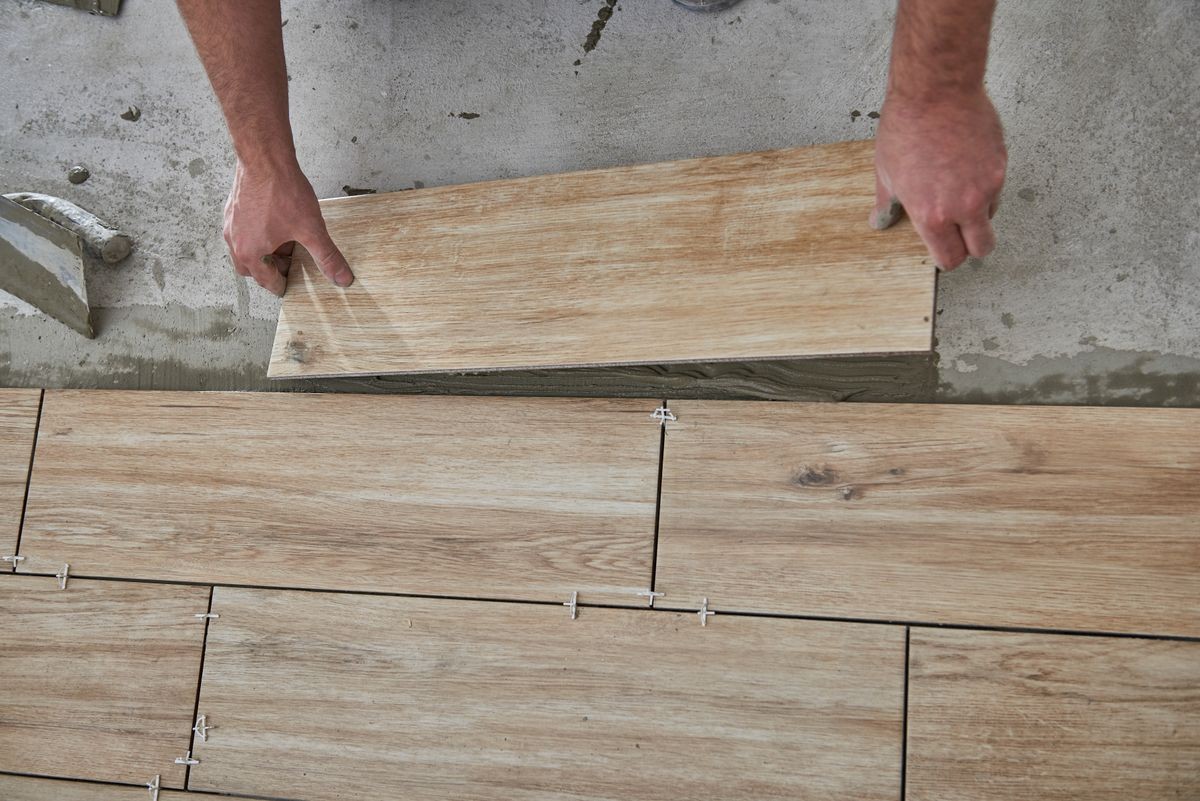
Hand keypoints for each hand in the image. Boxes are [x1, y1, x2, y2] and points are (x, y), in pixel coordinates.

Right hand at [223, 157, 352, 295]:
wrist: (264, 158)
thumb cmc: (282, 192)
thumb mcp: (311, 230)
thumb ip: (327, 257)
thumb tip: (342, 278)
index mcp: (250, 253)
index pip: (266, 281)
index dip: (282, 285)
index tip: (290, 285)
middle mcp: (234, 241)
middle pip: (251, 269)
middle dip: (270, 270)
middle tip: (289, 264)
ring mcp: (230, 224)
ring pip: (245, 249)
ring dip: (264, 251)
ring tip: (285, 242)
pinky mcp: (232, 208)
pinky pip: (242, 231)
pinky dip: (257, 235)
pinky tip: (274, 224)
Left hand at [870, 89, 1006, 270]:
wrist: (935, 91)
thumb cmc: (906, 129)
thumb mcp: (886, 172)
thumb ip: (888, 205)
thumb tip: (880, 223)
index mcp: (932, 215)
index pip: (950, 259)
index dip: (946, 258)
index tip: (943, 250)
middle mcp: (964, 206)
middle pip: (981, 249)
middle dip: (971, 246)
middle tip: (959, 233)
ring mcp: (987, 186)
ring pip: (991, 217)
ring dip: (979, 213)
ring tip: (957, 189)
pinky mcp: (1001, 165)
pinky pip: (997, 189)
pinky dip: (986, 187)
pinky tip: (966, 168)